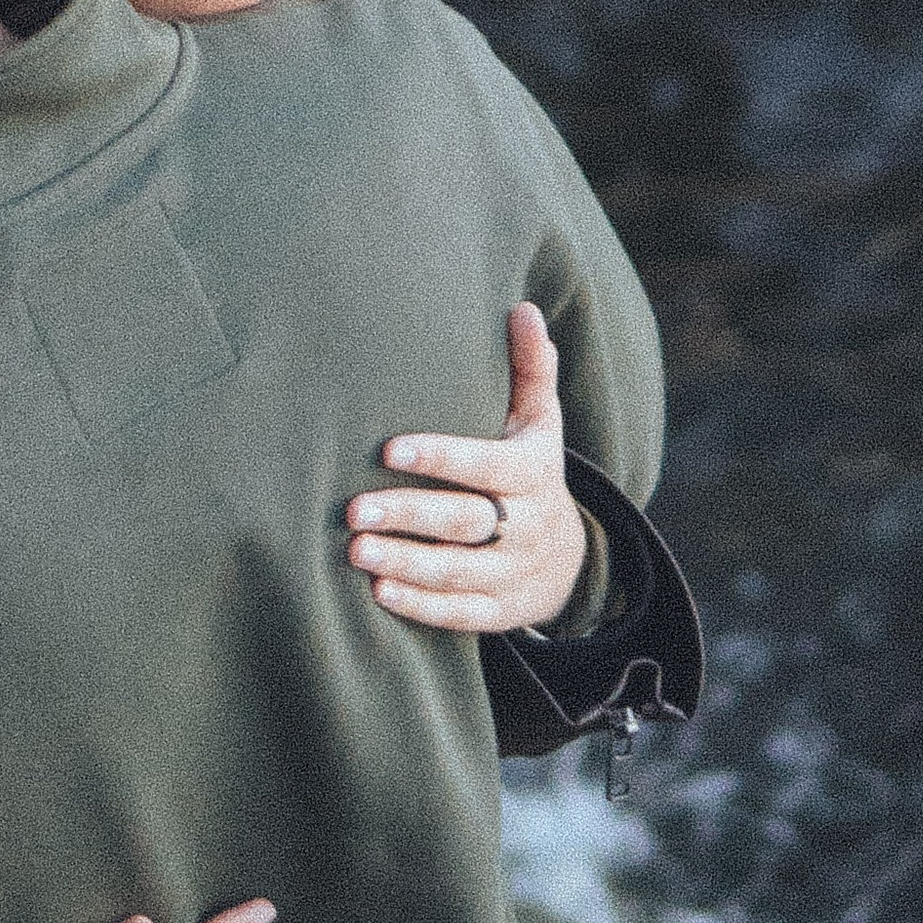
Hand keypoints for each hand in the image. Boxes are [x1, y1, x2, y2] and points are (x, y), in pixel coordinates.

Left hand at [347, 302, 589, 635]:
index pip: (485, 465)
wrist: (568, 558)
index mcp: (530, 473)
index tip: (389, 449)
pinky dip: (422, 605)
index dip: (441, 458)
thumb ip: (531, 369)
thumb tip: (522, 309)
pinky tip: (379, 591)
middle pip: (466, 521)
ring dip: (407, 563)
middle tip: (354, 507)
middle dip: (410, 515)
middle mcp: (525, 525)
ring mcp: (513, 572)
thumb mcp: (540, 423)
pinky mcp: (501, 611)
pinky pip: (462, 613)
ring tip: (355, 550)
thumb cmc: (531, 472)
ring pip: (460, 571)